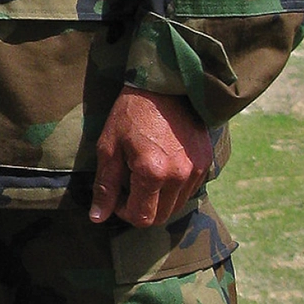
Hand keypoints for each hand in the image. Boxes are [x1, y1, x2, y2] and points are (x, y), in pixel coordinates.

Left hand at [90, 88, 212, 229]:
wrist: (164, 86)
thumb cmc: (130, 114)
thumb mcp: (109, 148)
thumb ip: (105, 186)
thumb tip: (98, 217)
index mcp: (152, 173)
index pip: (141, 218)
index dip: (124, 212)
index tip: (117, 195)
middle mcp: (179, 176)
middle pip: (161, 217)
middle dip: (142, 209)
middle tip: (130, 185)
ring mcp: (196, 170)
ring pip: (176, 205)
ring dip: (159, 199)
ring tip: (146, 174)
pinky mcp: (206, 162)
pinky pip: (189, 189)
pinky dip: (174, 188)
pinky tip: (162, 166)